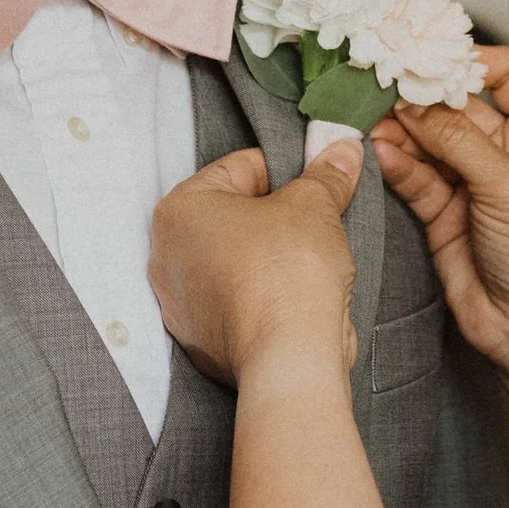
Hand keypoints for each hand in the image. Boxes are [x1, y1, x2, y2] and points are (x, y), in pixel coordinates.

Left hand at [151, 141, 361, 388]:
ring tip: (305, 263)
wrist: (288, 357)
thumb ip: (326, 174)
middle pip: (233, 215)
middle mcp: (166, 255)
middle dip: (274, 216)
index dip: (288, 171)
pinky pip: (234, 301)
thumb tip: (342, 151)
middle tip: (313, 223)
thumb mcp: (315, 206)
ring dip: (265, 256)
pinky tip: (291, 296)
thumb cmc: (288, 272)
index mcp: (179, 209)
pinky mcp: (199, 339)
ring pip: (233, 260)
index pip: (242, 168)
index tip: (316, 183)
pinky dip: (260, 295)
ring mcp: (179, 303)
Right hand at [369, 46, 508, 379]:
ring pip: (430, 141)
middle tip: (378, 78)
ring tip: (365, 113)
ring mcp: (475, 184)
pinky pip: (416, 178)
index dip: (469, 59)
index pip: (508, 73)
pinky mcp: (446, 216)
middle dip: (421, 93)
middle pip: (458, 105)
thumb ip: (457, 138)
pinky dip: (395, 163)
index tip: (427, 52)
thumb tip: (412, 99)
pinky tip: (376, 150)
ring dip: (400, 128)